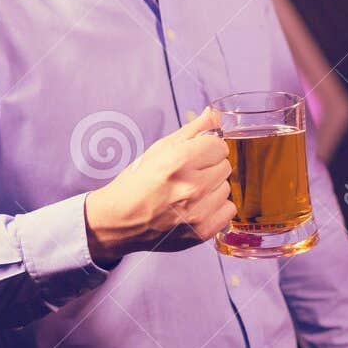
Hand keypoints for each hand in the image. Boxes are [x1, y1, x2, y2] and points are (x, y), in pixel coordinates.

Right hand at [83, 106, 234, 266]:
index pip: (219, 145)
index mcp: (178, 162)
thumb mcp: (158, 149)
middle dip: (209, 166)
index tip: (195, 154)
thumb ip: (192, 130)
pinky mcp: (201, 232)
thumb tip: (215, 114)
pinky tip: (198, 207)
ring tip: (190, 192)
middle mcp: (191, 187)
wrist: (119, 221)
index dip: (206, 148)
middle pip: (225, 166)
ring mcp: (198, 213)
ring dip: (212, 188)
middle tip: (188, 175)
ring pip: (226, 188)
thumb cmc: (135, 184)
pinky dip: (216, 208)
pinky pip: (228, 210)